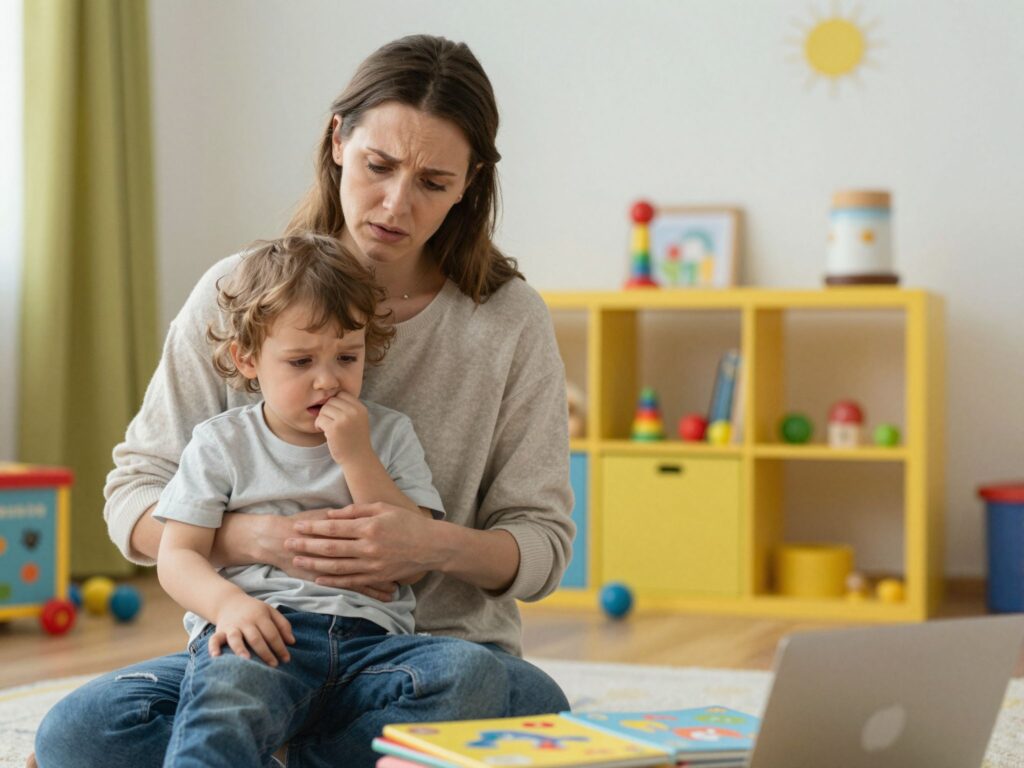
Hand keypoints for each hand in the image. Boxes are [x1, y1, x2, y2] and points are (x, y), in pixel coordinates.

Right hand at [209, 593, 294, 666]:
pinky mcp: (220, 631)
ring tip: (247, 660)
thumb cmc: (254, 610)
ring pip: (236, 638)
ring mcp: (232, 626)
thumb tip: (292, 642)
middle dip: (265, 652)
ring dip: (240, 649)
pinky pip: (214, 639)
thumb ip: (283, 625)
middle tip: (273, 665)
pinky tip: (216, 657)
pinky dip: (213, 647)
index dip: (280, 647)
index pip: (272, 633)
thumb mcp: (271, 612)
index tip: (286, 659)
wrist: (229, 601)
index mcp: (261, 616)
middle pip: (256, 638)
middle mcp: (246, 621)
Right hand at [236, 508, 400, 600]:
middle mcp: (343, 551)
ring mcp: (336, 567)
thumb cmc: (302, 523)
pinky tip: (383, 595)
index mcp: (344, 531)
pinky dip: (369, 592)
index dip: (389, 544)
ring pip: (366, 577)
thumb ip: (346, 515)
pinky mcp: (328, 579)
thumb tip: (367, 515)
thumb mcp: (325, 514)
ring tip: (399, 589)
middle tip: (410, 570)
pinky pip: (353, 587)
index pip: (373, 538)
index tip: (407, 548)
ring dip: (382, 584)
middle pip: (373, 559)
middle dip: (391, 566)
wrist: (276, 538)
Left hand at [285, 502, 438, 589]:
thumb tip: (331, 515)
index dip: (312, 527)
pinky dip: (333, 581)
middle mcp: (368, 547)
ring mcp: (372, 565)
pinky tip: (318, 579)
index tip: (297, 526)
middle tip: (287, 544)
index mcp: (369, 527)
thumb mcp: (382, 508)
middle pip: (330, 548)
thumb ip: (355, 511)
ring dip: (314, 565)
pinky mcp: (377, 577)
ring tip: (296, 561)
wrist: (431, 546)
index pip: (333, 528)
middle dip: (306, 545)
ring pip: (336, 567)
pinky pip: (351, 581)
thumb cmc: (407, 522)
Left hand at [314, 393, 371, 464]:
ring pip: (324, 409)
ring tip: (328, 428)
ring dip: (322, 418)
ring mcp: (344, 419)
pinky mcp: (334, 429)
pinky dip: (318, 425)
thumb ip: (349, 407)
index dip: (335, 403)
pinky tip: (324, 432)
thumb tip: (329, 394)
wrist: (358, 459)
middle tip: (330, 422)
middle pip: (331, 401)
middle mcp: (354, 411)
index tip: (336, 415)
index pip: (342, 394)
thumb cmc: (355, 439)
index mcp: (361, 408)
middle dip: (328, 411)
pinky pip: (319, 419)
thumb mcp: (358, 419)